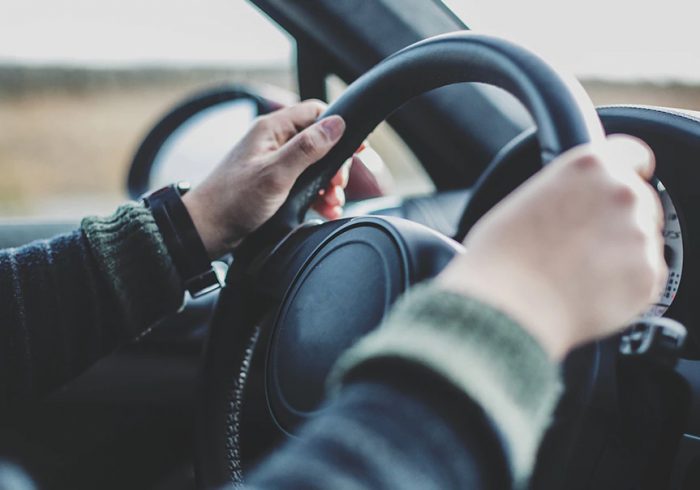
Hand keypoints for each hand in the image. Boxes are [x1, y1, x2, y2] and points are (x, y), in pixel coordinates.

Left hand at [182, 100, 347, 258]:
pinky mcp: (273, 185)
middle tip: (337, 185)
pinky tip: (325, 210)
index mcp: (271, 129)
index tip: (356, 149)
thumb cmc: (233, 200)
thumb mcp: (276, 173)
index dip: (338, 127)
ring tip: (333, 202)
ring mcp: (273, 164)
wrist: (206, 231)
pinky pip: (304, 184)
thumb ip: (307, 148)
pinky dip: (317, 196)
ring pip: (313, 166)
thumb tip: (337, 124)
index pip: (315, 112)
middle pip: (318, 141)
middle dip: (334, 165)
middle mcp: (273, 142)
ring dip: (328, 184)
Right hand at [437, 135, 666, 359]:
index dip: (628, 170)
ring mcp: (639, 234)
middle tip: (581, 244)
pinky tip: (587, 291)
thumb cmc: (501, 258)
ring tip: (577, 273)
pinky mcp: (648, 275)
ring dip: (619, 254)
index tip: (626, 181)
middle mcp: (621, 193)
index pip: (633, 154)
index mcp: (589, 166)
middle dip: (616, 220)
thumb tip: (572, 207)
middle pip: (640, 200)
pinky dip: (623, 286)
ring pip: (641, 241)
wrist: (507, 306)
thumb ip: (563, 193)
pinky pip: (644, 277)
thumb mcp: (523, 202)